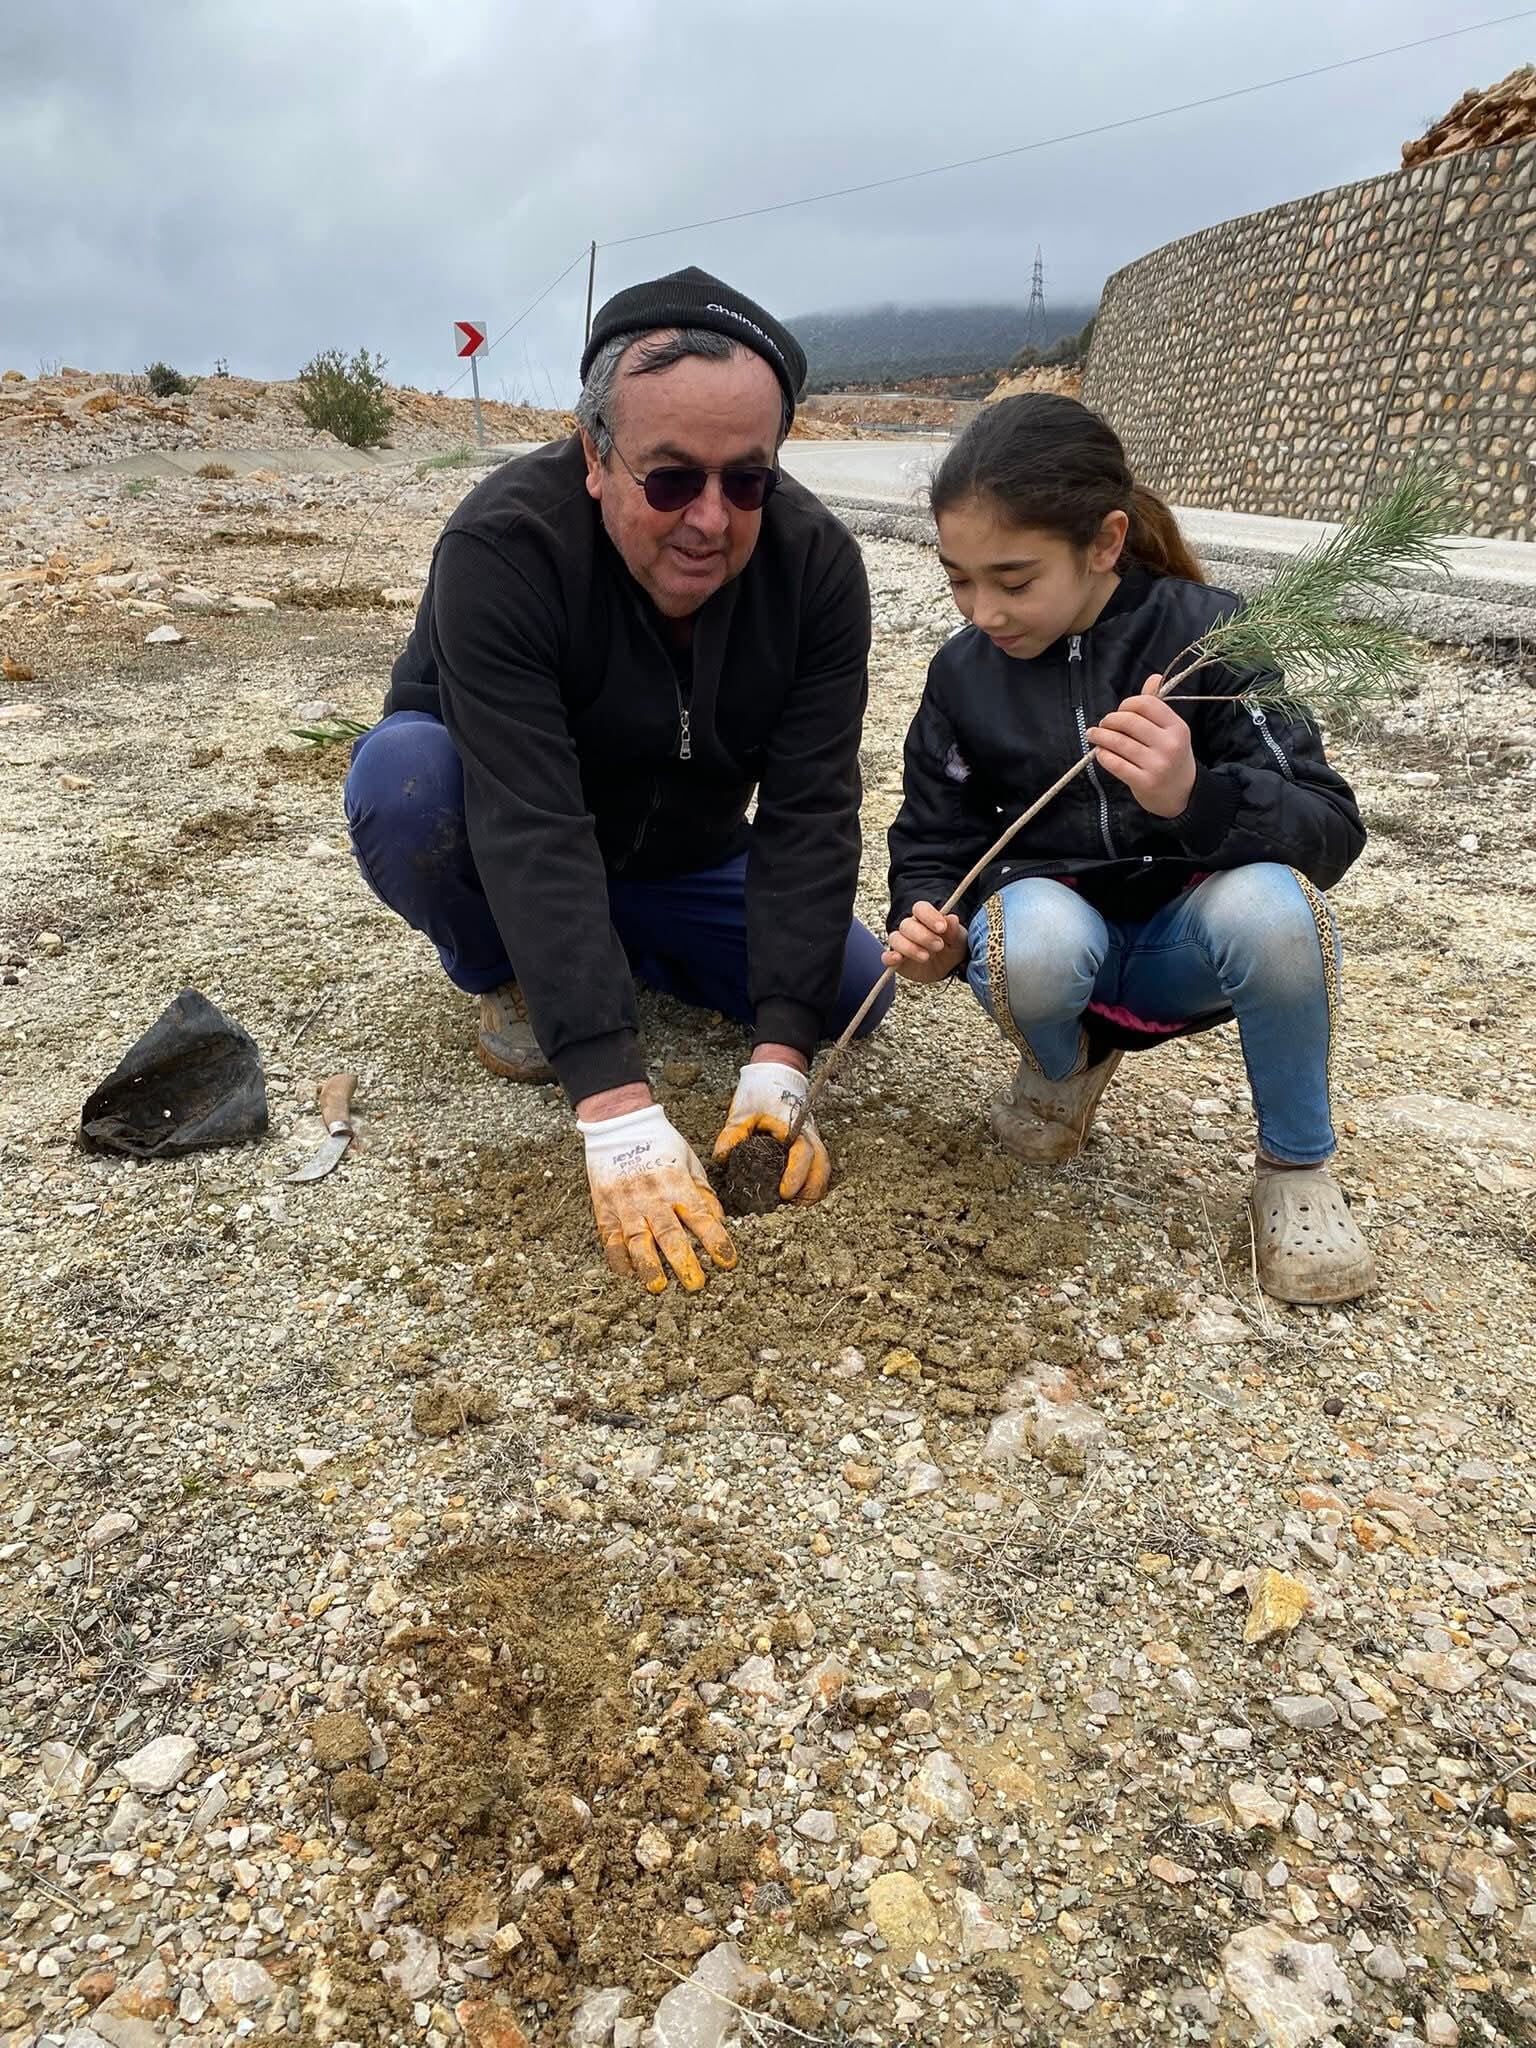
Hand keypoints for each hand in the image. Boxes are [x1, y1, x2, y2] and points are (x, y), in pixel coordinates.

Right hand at [579, 1104, 736, 1293]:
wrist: (618, 1123)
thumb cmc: (659, 1143)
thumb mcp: (689, 1161)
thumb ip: (702, 1193)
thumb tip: (718, 1223)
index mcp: (677, 1184)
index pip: (701, 1217)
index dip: (716, 1240)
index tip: (728, 1262)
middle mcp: (652, 1197)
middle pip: (669, 1234)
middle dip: (683, 1261)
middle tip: (695, 1284)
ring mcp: (626, 1205)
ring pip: (636, 1241)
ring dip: (648, 1266)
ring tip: (657, 1286)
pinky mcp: (605, 1209)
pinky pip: (610, 1239)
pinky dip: (618, 1258)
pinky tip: (628, 1273)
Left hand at [714, 1059, 830, 1203]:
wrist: (777, 1072)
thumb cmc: (760, 1090)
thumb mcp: (742, 1110)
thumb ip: (732, 1134)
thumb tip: (722, 1158)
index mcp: (795, 1126)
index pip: (804, 1153)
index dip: (797, 1174)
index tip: (784, 1193)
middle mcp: (809, 1134)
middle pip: (822, 1167)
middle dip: (811, 1191)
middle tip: (795, 1211)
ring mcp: (813, 1139)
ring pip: (823, 1169)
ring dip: (814, 1189)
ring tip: (798, 1210)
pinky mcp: (810, 1144)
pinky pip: (818, 1167)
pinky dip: (812, 1183)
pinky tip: (799, 1199)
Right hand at [882, 901, 967, 983]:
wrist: (948, 968)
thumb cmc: (952, 948)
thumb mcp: (959, 939)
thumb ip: (955, 930)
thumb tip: (952, 918)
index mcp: (925, 918)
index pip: (920, 908)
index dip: (929, 916)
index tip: (942, 927)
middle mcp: (911, 928)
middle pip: (907, 924)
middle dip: (923, 935)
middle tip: (939, 945)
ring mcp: (901, 944)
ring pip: (895, 938)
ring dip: (910, 947)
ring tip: (926, 957)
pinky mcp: (895, 960)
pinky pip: (886, 957)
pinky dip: (889, 957)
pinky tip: (898, 959)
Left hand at [1085, 673, 1195, 818]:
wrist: (1183, 794)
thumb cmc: (1172, 757)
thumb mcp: (1172, 731)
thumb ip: (1158, 706)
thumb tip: (1153, 677)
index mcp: (1177, 727)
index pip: (1147, 704)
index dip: (1127, 704)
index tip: (1120, 711)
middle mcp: (1170, 744)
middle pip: (1129, 721)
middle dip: (1110, 720)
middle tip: (1103, 724)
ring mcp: (1157, 765)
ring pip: (1119, 742)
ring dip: (1101, 737)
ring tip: (1094, 735)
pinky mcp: (1144, 782)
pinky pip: (1115, 763)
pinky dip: (1103, 756)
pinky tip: (1100, 753)